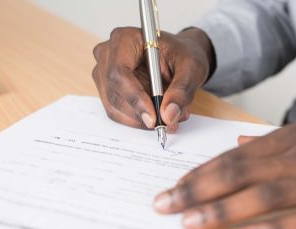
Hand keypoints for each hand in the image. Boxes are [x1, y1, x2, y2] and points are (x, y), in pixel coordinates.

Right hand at [92, 27, 214, 131]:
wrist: (178, 57)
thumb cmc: (182, 55)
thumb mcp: (191, 68)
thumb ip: (181, 91)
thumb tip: (169, 115)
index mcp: (125, 39)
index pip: (119, 73)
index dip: (134, 98)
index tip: (153, 118)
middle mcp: (108, 55)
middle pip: (114, 93)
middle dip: (140, 114)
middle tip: (167, 122)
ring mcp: (104, 74)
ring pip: (115, 107)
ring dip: (141, 119)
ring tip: (169, 116)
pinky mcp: (108, 90)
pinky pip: (118, 113)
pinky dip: (139, 119)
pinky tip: (158, 114)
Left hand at [154, 119, 295, 228]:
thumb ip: (273, 140)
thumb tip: (239, 142)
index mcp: (290, 139)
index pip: (232, 156)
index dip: (199, 173)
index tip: (172, 187)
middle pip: (238, 173)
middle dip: (197, 190)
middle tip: (164, 205)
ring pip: (265, 195)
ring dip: (224, 209)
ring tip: (191, 222)